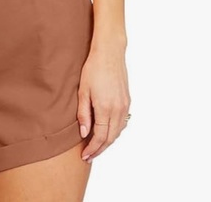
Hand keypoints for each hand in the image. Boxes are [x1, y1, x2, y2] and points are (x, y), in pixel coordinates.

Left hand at [77, 44, 130, 162]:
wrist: (109, 53)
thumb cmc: (93, 69)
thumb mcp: (83, 91)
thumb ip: (84, 114)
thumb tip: (84, 133)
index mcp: (105, 108)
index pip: (100, 137)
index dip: (93, 149)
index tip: (85, 156)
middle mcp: (118, 110)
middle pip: (110, 138)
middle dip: (100, 149)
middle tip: (89, 156)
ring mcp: (124, 106)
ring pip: (118, 132)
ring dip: (108, 142)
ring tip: (96, 147)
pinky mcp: (127, 101)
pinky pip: (122, 123)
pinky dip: (114, 132)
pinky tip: (106, 132)